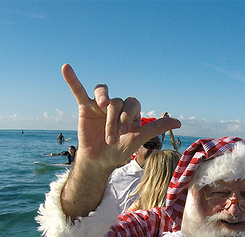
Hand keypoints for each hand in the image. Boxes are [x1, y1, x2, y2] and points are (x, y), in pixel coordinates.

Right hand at [61, 64, 179, 172]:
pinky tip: (66, 67)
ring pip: (103, 94)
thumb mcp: (138, 139)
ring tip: (101, 105)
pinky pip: (78, 90)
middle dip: (114, 119)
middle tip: (112, 137)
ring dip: (103, 98)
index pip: (131, 103)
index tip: (125, 133)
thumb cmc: (119, 151)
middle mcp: (116, 105)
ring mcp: (100, 105)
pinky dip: (72, 79)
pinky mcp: (85, 107)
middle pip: (117, 102)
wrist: (98, 161)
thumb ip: (155, 128)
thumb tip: (179, 123)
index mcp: (130, 111)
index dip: (128, 116)